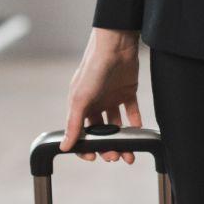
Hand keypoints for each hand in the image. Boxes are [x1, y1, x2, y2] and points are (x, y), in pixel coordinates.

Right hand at [60, 29, 143, 163]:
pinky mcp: (128, 91)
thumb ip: (74, 124)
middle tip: (115, 157)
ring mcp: (112, 97)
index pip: (81, 132)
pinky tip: (138, 132)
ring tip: (129, 153)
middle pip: (101, 131)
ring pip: (117, 125)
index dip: (85, 146)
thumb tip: (65, 146)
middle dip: (107, 146)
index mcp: (80, 105)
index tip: (93, 157)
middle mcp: (95, 103)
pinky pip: (132, 111)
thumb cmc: (93, 68)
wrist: (116, 46)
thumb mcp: (80, 98)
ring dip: (123, 139)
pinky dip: (136, 123)